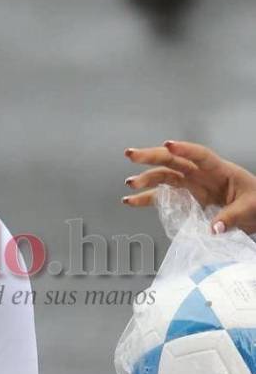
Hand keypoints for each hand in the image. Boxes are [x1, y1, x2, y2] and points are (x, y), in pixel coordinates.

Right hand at [123, 140, 255, 234]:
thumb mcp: (250, 208)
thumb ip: (230, 217)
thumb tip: (212, 228)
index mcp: (220, 170)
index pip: (200, 155)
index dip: (184, 149)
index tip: (168, 145)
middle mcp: (201, 174)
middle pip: (173, 161)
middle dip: (151, 156)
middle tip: (132, 155)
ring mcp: (192, 185)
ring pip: (164, 176)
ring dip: (145, 178)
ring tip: (130, 184)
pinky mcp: (186, 198)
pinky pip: (163, 196)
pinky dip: (147, 198)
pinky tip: (132, 200)